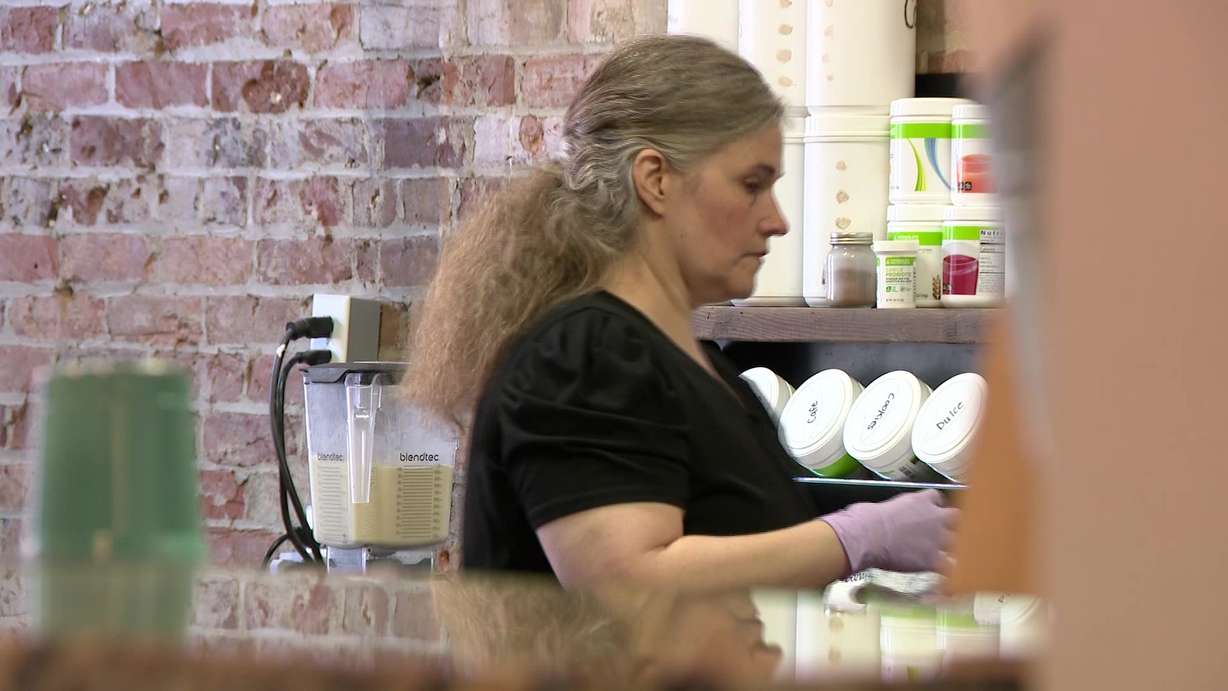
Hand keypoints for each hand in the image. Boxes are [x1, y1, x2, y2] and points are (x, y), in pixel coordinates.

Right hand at [820, 489, 957, 573]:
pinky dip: (947, 572)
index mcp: (921, 500)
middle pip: (956, 517)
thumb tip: (889, 519)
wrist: (866, 537)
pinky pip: (949, 567)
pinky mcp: (934, 560)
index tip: (928, 512)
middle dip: (952, 524)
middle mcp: (935, 517)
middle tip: (942, 532)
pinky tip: (945, 578)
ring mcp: (938, 539)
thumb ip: (896, 510)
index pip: (936, 498)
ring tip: (947, 555)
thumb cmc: (865, 518)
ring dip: (952, 547)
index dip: (933, 506)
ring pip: (958, 541)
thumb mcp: (883, 506)